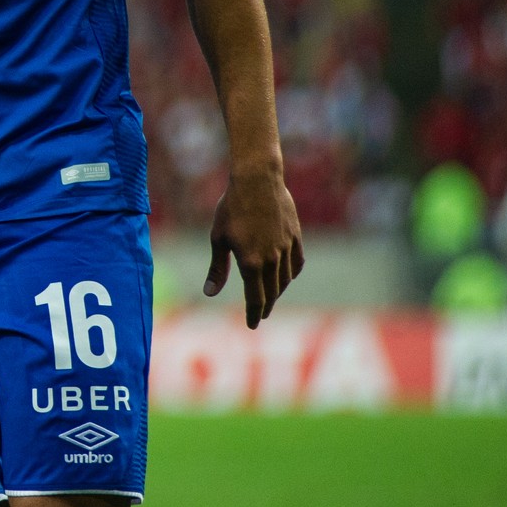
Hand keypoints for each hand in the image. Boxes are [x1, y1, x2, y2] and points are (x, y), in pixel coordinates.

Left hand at [205, 169, 304, 327]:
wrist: (258, 181)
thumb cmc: (231, 208)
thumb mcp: (218, 238)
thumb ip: (217, 269)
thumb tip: (210, 294)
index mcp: (251, 263)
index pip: (255, 298)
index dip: (253, 314)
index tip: (252, 324)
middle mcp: (272, 260)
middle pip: (272, 293)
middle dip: (265, 307)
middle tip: (261, 315)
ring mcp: (286, 249)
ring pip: (285, 280)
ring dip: (278, 291)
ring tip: (271, 297)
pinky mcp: (296, 238)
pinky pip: (296, 264)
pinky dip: (291, 274)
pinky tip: (286, 277)